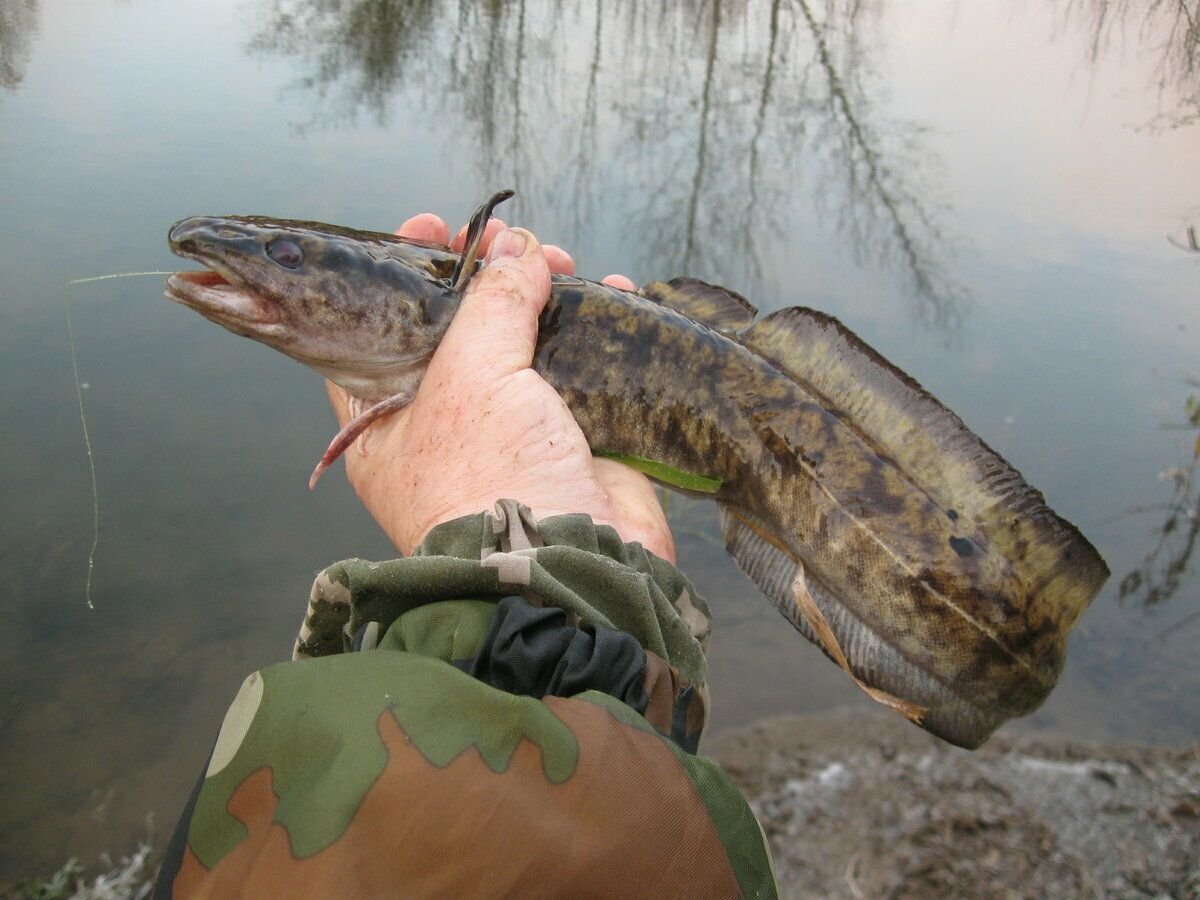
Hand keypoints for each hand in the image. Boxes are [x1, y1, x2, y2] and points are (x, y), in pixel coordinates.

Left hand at [324, 213, 675, 561]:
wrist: (571, 566)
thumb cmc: (489, 478)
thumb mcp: (472, 374)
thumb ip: (491, 301)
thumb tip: (518, 251)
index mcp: (389, 423)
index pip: (380, 333)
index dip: (405, 277)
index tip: (435, 228)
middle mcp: (444, 429)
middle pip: (461, 332)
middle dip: (490, 279)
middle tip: (516, 243)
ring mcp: (510, 436)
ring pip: (524, 347)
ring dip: (546, 297)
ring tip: (567, 264)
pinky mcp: (571, 442)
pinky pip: (581, 371)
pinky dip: (597, 331)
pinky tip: (613, 293)